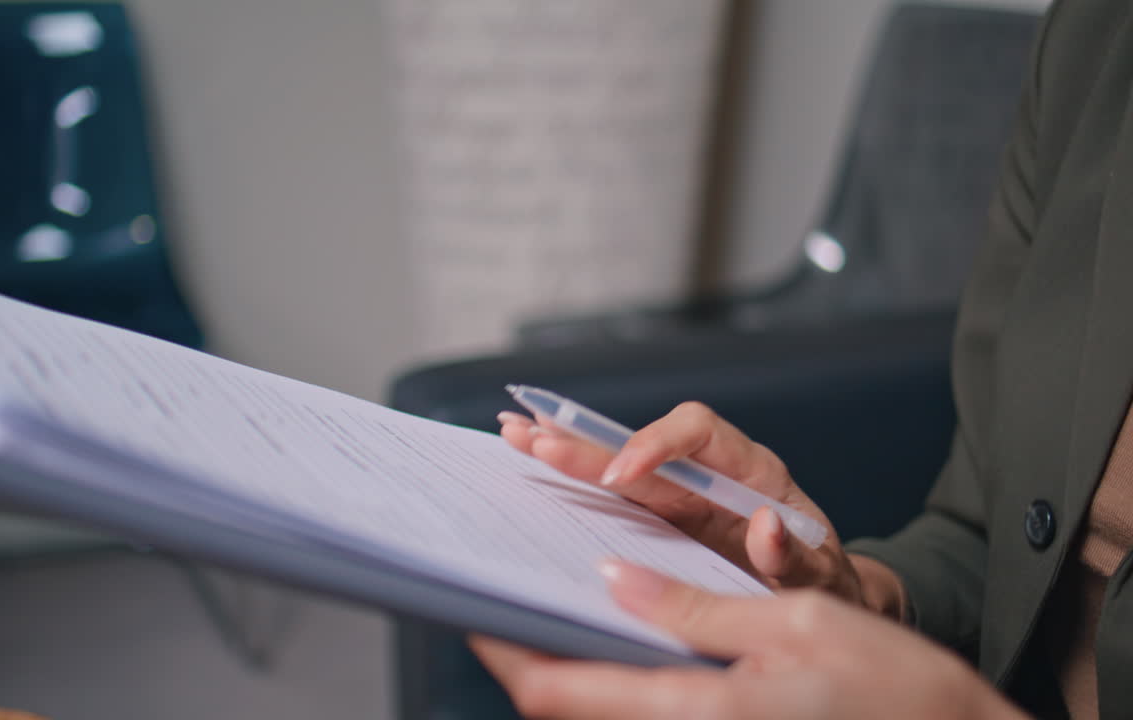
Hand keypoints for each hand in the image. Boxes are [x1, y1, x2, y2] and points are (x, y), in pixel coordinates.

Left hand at [471, 561, 1023, 719]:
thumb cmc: (896, 689)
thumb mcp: (798, 625)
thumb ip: (697, 609)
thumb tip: (614, 584)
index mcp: (696, 712)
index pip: (561, 691)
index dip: (505, 653)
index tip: (470, 611)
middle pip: (569, 709)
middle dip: (525, 660)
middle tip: (500, 604)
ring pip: (604, 714)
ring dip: (565, 671)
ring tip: (546, 611)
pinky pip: (644, 717)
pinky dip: (612, 683)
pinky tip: (616, 641)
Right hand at [498, 404, 903, 615]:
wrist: (822, 592)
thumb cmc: (825, 582)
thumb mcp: (820, 577)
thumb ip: (795, 556)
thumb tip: (766, 526)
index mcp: (751, 470)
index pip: (698, 431)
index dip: (656, 445)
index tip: (621, 476)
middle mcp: (710, 471)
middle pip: (642, 443)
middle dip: (588, 443)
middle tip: (535, 440)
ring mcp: (683, 493)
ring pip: (618, 462)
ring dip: (567, 448)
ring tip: (514, 435)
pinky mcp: (662, 516)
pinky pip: (615, 491)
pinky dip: (574, 474)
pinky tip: (533, 457)